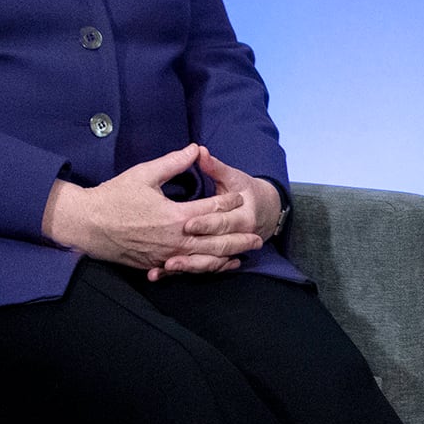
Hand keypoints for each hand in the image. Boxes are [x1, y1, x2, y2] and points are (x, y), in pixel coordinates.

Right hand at [41, 143, 260, 276]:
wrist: (85, 224)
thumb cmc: (113, 197)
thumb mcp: (144, 174)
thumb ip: (173, 162)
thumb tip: (196, 148)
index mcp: (175, 215)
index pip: (211, 208)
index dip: (228, 201)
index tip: (241, 196)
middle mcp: (174, 239)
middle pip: (215, 241)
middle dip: (238, 238)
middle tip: (259, 237)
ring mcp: (165, 255)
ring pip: (203, 259)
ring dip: (226, 257)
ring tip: (243, 256)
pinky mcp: (154, 265)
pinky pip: (185, 269)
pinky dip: (204, 268)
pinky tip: (214, 266)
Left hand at [167, 148, 283, 275]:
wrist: (265, 210)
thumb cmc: (246, 191)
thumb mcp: (233, 177)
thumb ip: (215, 166)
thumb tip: (198, 149)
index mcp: (241, 217)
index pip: (220, 222)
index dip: (204, 223)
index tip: (186, 223)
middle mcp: (231, 239)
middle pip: (211, 249)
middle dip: (190, 254)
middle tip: (170, 257)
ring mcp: (223, 251)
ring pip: (204, 264)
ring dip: (184, 267)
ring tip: (165, 267)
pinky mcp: (212, 258)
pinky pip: (197, 269)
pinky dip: (179, 273)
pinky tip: (158, 274)